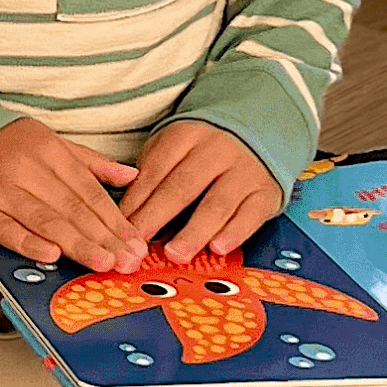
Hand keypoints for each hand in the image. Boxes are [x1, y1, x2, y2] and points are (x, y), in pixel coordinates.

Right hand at [0, 119, 145, 271]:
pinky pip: (3, 228)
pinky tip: (49, 254)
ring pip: (43, 219)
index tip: (134, 242)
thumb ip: (90, 163)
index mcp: (48, 150)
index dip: (114, 219)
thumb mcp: (49, 142)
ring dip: (76, 243)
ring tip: (101, 262)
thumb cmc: (3, 145)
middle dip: (103, 237)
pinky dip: (27, 242)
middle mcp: (25, 167)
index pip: (88, 190)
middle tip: (125, 260)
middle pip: (71, 207)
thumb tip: (131, 177)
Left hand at [120, 121, 284, 260]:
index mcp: (186, 135)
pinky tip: (218, 248)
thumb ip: (151, 175)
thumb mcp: (172, 148)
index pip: (156, 169)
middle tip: (138, 242)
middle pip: (182, 187)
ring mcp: (244, 171)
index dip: (136, 200)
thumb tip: (126, 214)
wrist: (259, 132)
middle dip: (157, 216)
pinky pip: (251, 215)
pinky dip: (234, 233)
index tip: (120, 225)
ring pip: (216, 204)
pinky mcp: (266, 192)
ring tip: (175, 254)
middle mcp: (217, 150)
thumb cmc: (202, 151)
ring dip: (194, 231)